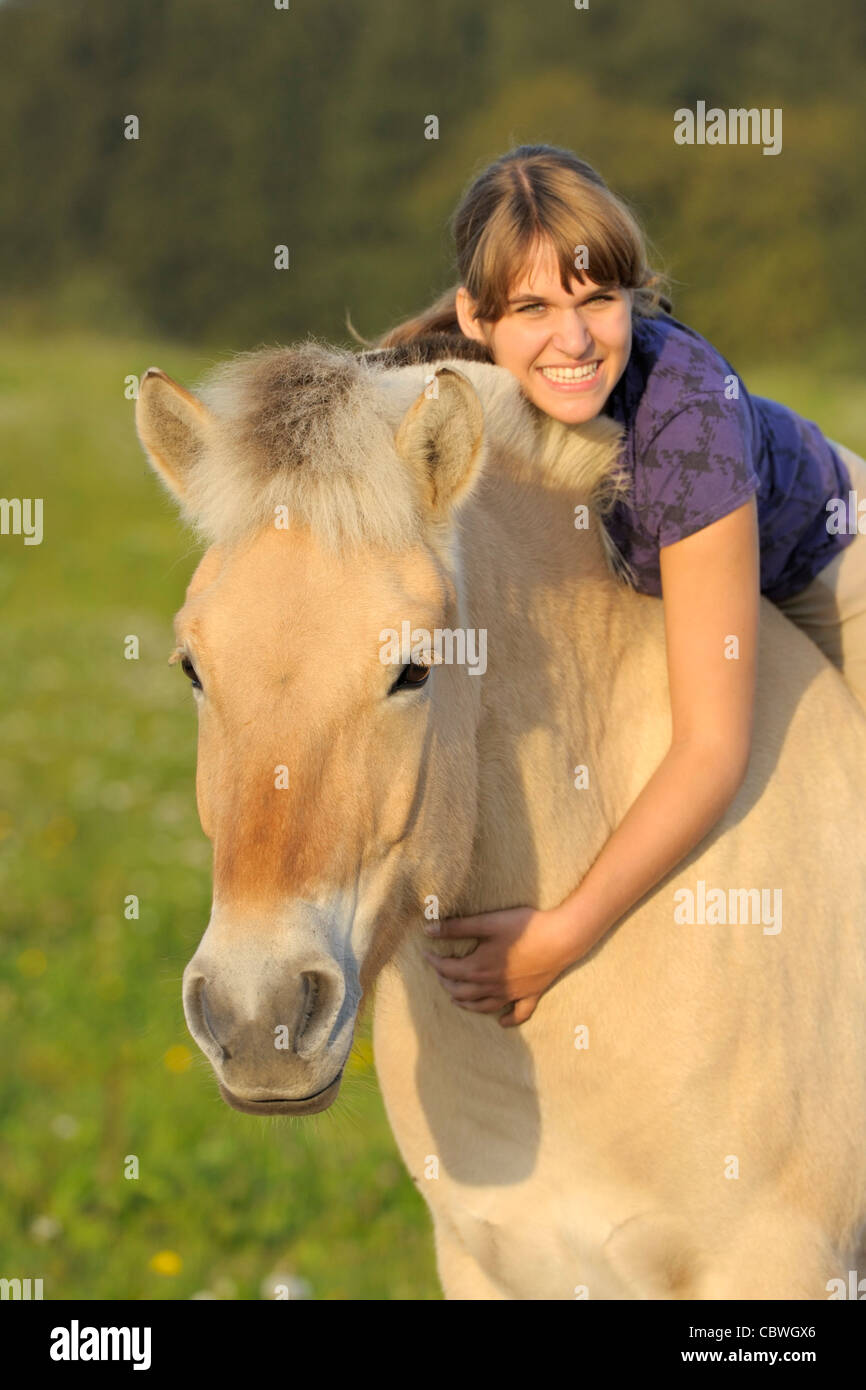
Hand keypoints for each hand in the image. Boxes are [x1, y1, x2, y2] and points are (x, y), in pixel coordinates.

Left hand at [421, 904, 576, 1026]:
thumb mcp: (487, 923)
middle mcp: (492, 986)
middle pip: (462, 991)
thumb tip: (429, 930)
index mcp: (479, 968)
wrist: (561, 938)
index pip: (448, 969)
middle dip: (447, 983)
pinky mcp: (530, 995)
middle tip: (440, 973)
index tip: (427, 954)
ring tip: (457, 999)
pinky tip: (501, 1022)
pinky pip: (517, 1014)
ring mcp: (512, 993)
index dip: (434, 962)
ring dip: (467, 1004)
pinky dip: (507, 1020)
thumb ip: (457, 927)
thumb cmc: (525, 927)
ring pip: (483, 1006)